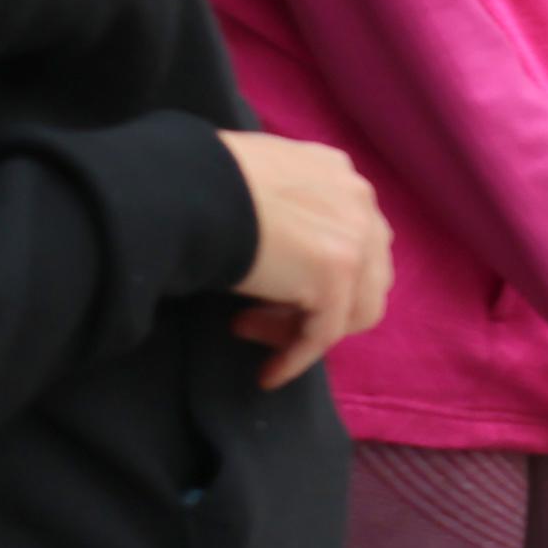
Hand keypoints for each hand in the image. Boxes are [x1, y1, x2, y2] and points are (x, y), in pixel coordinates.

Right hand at [217, 129, 393, 389]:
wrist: (183, 189)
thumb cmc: (195, 184)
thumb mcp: (250, 179)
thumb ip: (279, 202)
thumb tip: (272, 239)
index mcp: (337, 174)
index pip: (351, 237)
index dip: (315, 271)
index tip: (267, 290)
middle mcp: (358, 200)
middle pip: (364, 274)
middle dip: (316, 302)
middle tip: (256, 314)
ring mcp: (355, 237)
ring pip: (353, 309)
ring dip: (302, 329)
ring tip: (246, 327)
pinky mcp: (337, 272)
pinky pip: (324, 333)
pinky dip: (297, 358)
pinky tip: (268, 373)